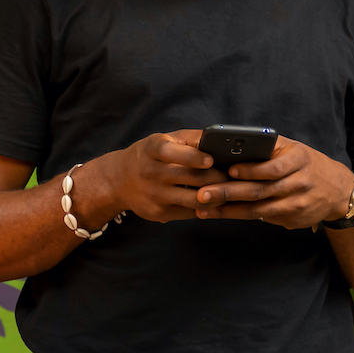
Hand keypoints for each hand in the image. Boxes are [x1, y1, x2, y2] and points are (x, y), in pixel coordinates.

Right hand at [103, 130, 229, 223]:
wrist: (118, 180)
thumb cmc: (150, 155)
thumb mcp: (164, 140)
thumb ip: (191, 139)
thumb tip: (220, 140)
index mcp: (153, 150)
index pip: (172, 153)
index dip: (193, 157)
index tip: (211, 160)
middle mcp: (152, 173)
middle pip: (190, 178)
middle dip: (217, 178)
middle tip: (235, 176)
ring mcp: (155, 196)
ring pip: (193, 199)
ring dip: (216, 195)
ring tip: (230, 190)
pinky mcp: (159, 213)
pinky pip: (189, 212)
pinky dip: (206, 207)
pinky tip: (217, 202)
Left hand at [193, 137, 353, 229]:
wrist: (338, 191)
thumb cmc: (308, 164)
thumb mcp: (295, 150)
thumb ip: (269, 149)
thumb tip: (233, 146)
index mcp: (298, 160)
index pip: (272, 168)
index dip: (250, 170)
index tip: (228, 170)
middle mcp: (298, 184)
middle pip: (259, 191)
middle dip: (228, 193)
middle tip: (202, 193)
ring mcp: (295, 205)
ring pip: (256, 209)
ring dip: (227, 209)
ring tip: (202, 207)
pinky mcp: (291, 220)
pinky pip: (261, 218)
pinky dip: (238, 216)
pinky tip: (220, 214)